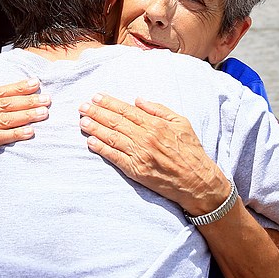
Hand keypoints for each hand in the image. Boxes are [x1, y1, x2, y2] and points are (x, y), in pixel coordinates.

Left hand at [78, 94, 227, 213]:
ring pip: (112, 138)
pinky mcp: (136, 170)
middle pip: (115, 122)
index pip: (127, 111)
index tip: (96, 97)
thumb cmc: (191, 151)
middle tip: (82, 106)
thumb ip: (159, 110)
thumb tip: (138, 100)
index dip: (109, 103)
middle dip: (96, 113)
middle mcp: (145, 138)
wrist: (196, 180)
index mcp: (155, 124)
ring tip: (82, 121)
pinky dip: (102, 148)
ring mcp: (139, 155)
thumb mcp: (181, 123)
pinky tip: (90, 141)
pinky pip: (115, 157)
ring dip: (95, 128)